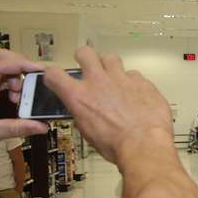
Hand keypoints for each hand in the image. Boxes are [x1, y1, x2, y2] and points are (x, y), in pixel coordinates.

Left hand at [0, 47, 48, 141]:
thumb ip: (16, 128)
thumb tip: (39, 126)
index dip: (19, 63)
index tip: (37, 68)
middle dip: (16, 62)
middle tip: (30, 74)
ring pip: (0, 65)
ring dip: (15, 74)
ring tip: (20, 92)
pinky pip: (0, 75)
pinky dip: (12, 82)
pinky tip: (15, 96)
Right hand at [45, 47, 174, 164]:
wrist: (144, 144)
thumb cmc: (116, 144)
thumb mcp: (88, 132)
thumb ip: (83, 113)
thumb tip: (85, 110)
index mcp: (79, 96)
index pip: (54, 74)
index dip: (54, 75)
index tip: (58, 78)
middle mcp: (98, 82)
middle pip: (85, 53)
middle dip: (85, 58)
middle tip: (89, 67)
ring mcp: (122, 79)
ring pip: (112, 58)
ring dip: (111, 67)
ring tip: (115, 79)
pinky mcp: (142, 82)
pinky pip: (135, 75)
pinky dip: (133, 83)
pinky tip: (136, 94)